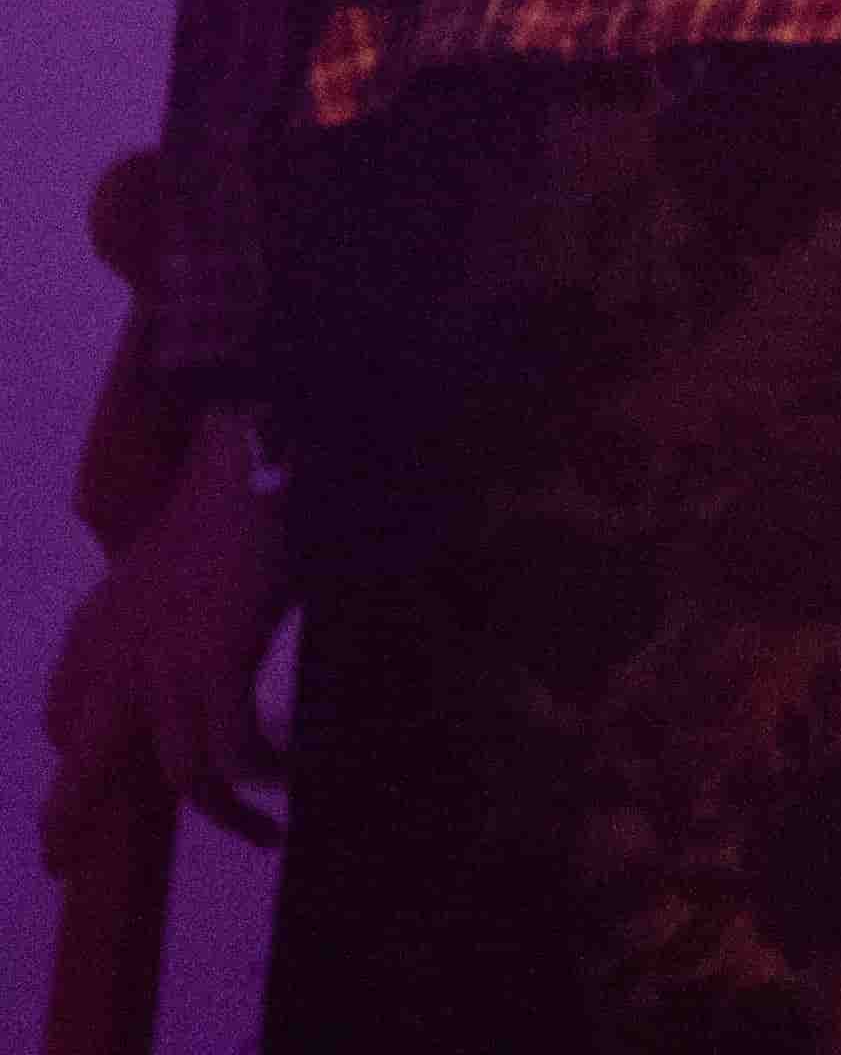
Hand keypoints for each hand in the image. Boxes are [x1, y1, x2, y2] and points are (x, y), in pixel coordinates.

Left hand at [40, 415, 286, 854]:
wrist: (253, 466)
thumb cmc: (229, 505)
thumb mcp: (171, 565)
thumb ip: (161, 609)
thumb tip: (194, 646)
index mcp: (100, 625)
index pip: (62, 713)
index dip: (74, 757)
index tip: (88, 787)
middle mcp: (117, 655)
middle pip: (81, 767)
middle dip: (66, 821)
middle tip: (59, 864)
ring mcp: (165, 666)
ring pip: (181, 774)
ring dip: (228, 812)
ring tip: (265, 830)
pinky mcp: (212, 667)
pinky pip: (233, 753)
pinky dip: (266, 773)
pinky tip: (292, 772)